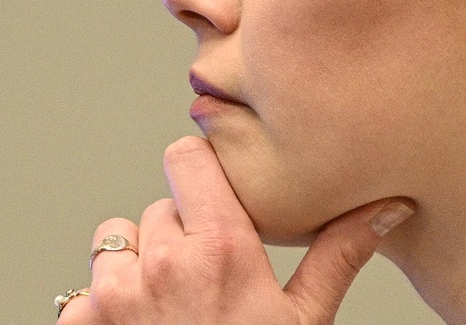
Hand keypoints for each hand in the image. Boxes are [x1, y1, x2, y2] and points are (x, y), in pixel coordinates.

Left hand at [58, 136, 414, 323]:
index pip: (187, 156)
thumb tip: (386, 209)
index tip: (213, 187)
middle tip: (207, 277)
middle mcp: (162, 261)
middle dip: (181, 232)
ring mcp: (113, 293)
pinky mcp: (80, 322)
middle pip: (161, 205)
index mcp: (221, 249)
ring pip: (120, 240)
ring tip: (172, 305)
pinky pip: (87, 285)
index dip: (201, 169)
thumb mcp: (305, 319)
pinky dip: (109, 302)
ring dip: (140, 262)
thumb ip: (339, 253)